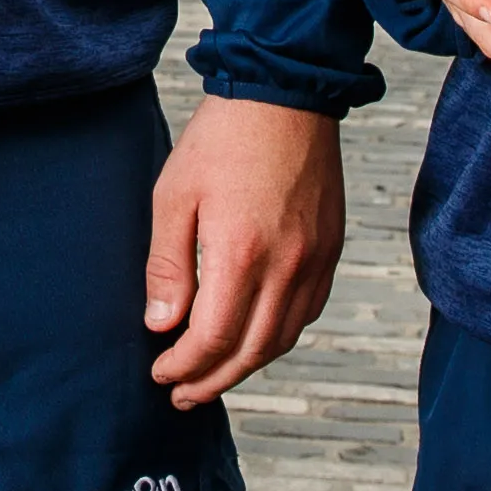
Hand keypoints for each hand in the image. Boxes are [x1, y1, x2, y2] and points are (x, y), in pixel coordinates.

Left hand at [144, 96, 343, 405]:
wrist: (285, 94)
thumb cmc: (222, 140)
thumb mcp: (174, 196)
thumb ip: (168, 265)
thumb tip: (162, 325)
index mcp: (242, 253)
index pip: (214, 339)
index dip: (185, 366)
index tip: (160, 372)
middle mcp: (287, 265)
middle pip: (252, 351)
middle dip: (213, 381)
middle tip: (182, 395)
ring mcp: (315, 259)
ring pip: (283, 338)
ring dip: (246, 366)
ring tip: (214, 377)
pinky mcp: (331, 249)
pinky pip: (307, 311)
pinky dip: (278, 337)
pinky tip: (253, 339)